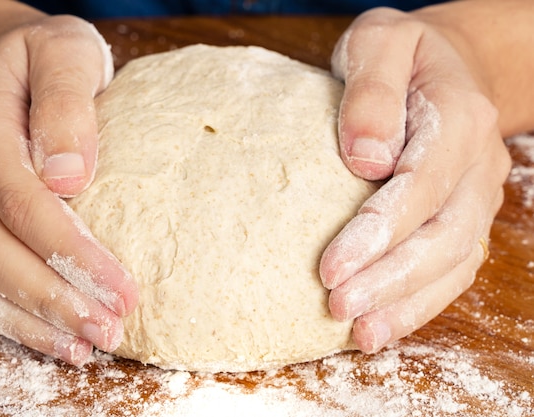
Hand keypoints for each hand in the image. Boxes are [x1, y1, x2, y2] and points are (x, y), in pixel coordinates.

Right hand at [0, 14, 137, 364]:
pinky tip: (56, 338)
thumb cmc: (43, 57)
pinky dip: (13, 316)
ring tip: (89, 347)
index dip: (72, 254)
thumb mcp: (66, 53)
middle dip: (57, 298)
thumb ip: (67, 103)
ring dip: (35, 319)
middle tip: (112, 329)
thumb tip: (69, 175)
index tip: (123, 289)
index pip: (24, 204)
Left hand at [320, 7, 510, 352]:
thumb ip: (372, 90)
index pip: (422, 186)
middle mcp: (478, 164)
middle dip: (389, 279)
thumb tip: (366, 157)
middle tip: (337, 307)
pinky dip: (420, 302)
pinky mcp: (466, 217)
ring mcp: (478, 196)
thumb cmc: (402, 56)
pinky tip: (382, 325)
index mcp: (458, 118)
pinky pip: (453, 268)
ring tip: (360, 335)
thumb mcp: (380, 43)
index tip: (331, 268)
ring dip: (406, 303)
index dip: (378, 233)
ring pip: (454, 262)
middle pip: (442, 236)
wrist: (448, 65)